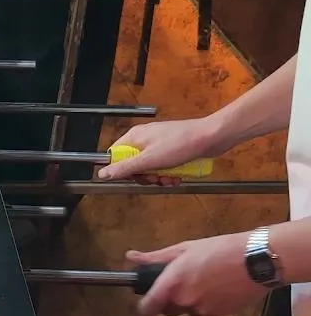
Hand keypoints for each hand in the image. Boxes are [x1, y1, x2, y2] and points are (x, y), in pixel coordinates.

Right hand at [97, 117, 224, 184]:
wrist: (212, 137)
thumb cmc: (182, 143)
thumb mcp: (149, 160)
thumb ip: (124, 168)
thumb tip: (102, 173)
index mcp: (134, 137)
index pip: (115, 157)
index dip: (122, 170)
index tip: (135, 177)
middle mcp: (144, 139)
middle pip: (132, 165)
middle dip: (145, 176)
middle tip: (156, 178)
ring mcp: (158, 144)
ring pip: (149, 168)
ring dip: (158, 177)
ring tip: (170, 178)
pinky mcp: (170, 150)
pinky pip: (162, 166)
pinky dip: (168, 174)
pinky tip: (177, 176)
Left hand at [127, 232, 264, 315]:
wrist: (257, 260)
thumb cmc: (220, 249)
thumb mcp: (185, 249)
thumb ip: (155, 258)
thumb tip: (131, 257)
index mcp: (172, 283)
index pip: (148, 308)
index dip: (145, 307)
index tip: (147, 304)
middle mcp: (184, 300)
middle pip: (168, 310)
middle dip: (171, 300)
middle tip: (184, 282)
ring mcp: (202, 310)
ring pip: (188, 311)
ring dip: (191, 301)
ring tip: (206, 281)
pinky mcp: (219, 315)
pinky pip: (207, 313)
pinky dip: (209, 304)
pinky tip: (219, 288)